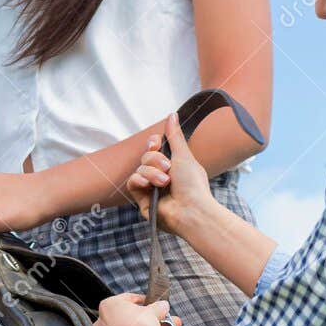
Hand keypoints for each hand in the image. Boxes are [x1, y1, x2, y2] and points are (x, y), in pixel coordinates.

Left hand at [94, 292, 183, 325]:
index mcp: (108, 307)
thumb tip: (162, 306)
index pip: (128, 299)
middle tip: (160, 318)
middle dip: (148, 318)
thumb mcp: (153, 311)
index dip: (144, 300)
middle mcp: (103, 324)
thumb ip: (157, 306)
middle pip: (129, 318)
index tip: (152, 303)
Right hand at [125, 111, 213, 233]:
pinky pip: (132, 182)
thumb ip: (175, 136)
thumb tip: (172, 115)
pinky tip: (148, 185)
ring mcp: (151, 189)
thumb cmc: (193, 185)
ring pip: (140, 168)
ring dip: (152, 172)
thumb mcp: (184, 156)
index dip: (153, 144)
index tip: (157, 143)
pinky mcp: (143, 201)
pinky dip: (139, 180)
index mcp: (173, 166)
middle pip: (146, 156)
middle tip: (168, 167)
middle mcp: (161, 176)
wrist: (191, 210)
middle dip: (155, 159)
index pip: (155, 149)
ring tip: (165, 182)